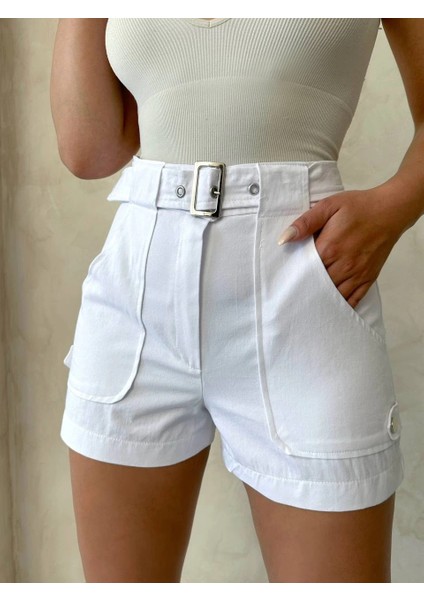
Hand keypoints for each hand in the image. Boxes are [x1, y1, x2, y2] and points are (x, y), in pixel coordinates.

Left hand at [277, 188, 406, 307]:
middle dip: (305, 288)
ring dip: (321, 299)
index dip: (294, 274)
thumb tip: (284, 239)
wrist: (390, 210)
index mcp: (329, 248)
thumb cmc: (358, 207)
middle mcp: (343, 265)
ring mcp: (357, 274)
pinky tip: (331, 307)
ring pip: (333, 295)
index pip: (304, 269)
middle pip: (317, 285)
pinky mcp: (368, 278)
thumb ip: (306, 222)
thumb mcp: (329, 206)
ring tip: (308, 302)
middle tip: (293, 292)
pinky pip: (353, 299)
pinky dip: (341, 305)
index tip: (285, 277)